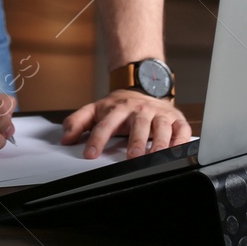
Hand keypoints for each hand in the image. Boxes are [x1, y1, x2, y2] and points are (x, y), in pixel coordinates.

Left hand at [60, 90, 191, 159]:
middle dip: (136, 140)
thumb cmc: (119, 106)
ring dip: (159, 141)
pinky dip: (181, 139)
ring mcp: (159, 113)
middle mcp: (139, 110)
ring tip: (155, 156)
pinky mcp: (176, 119)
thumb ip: (78, 121)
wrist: (144, 88)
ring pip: (161, 126)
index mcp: (118, 108)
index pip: (106, 124)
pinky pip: (181, 129)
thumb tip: (65, 138)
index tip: (90, 154)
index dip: (98, 139)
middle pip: (138, 124)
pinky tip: (177, 150)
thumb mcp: (96, 109)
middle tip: (132, 157)